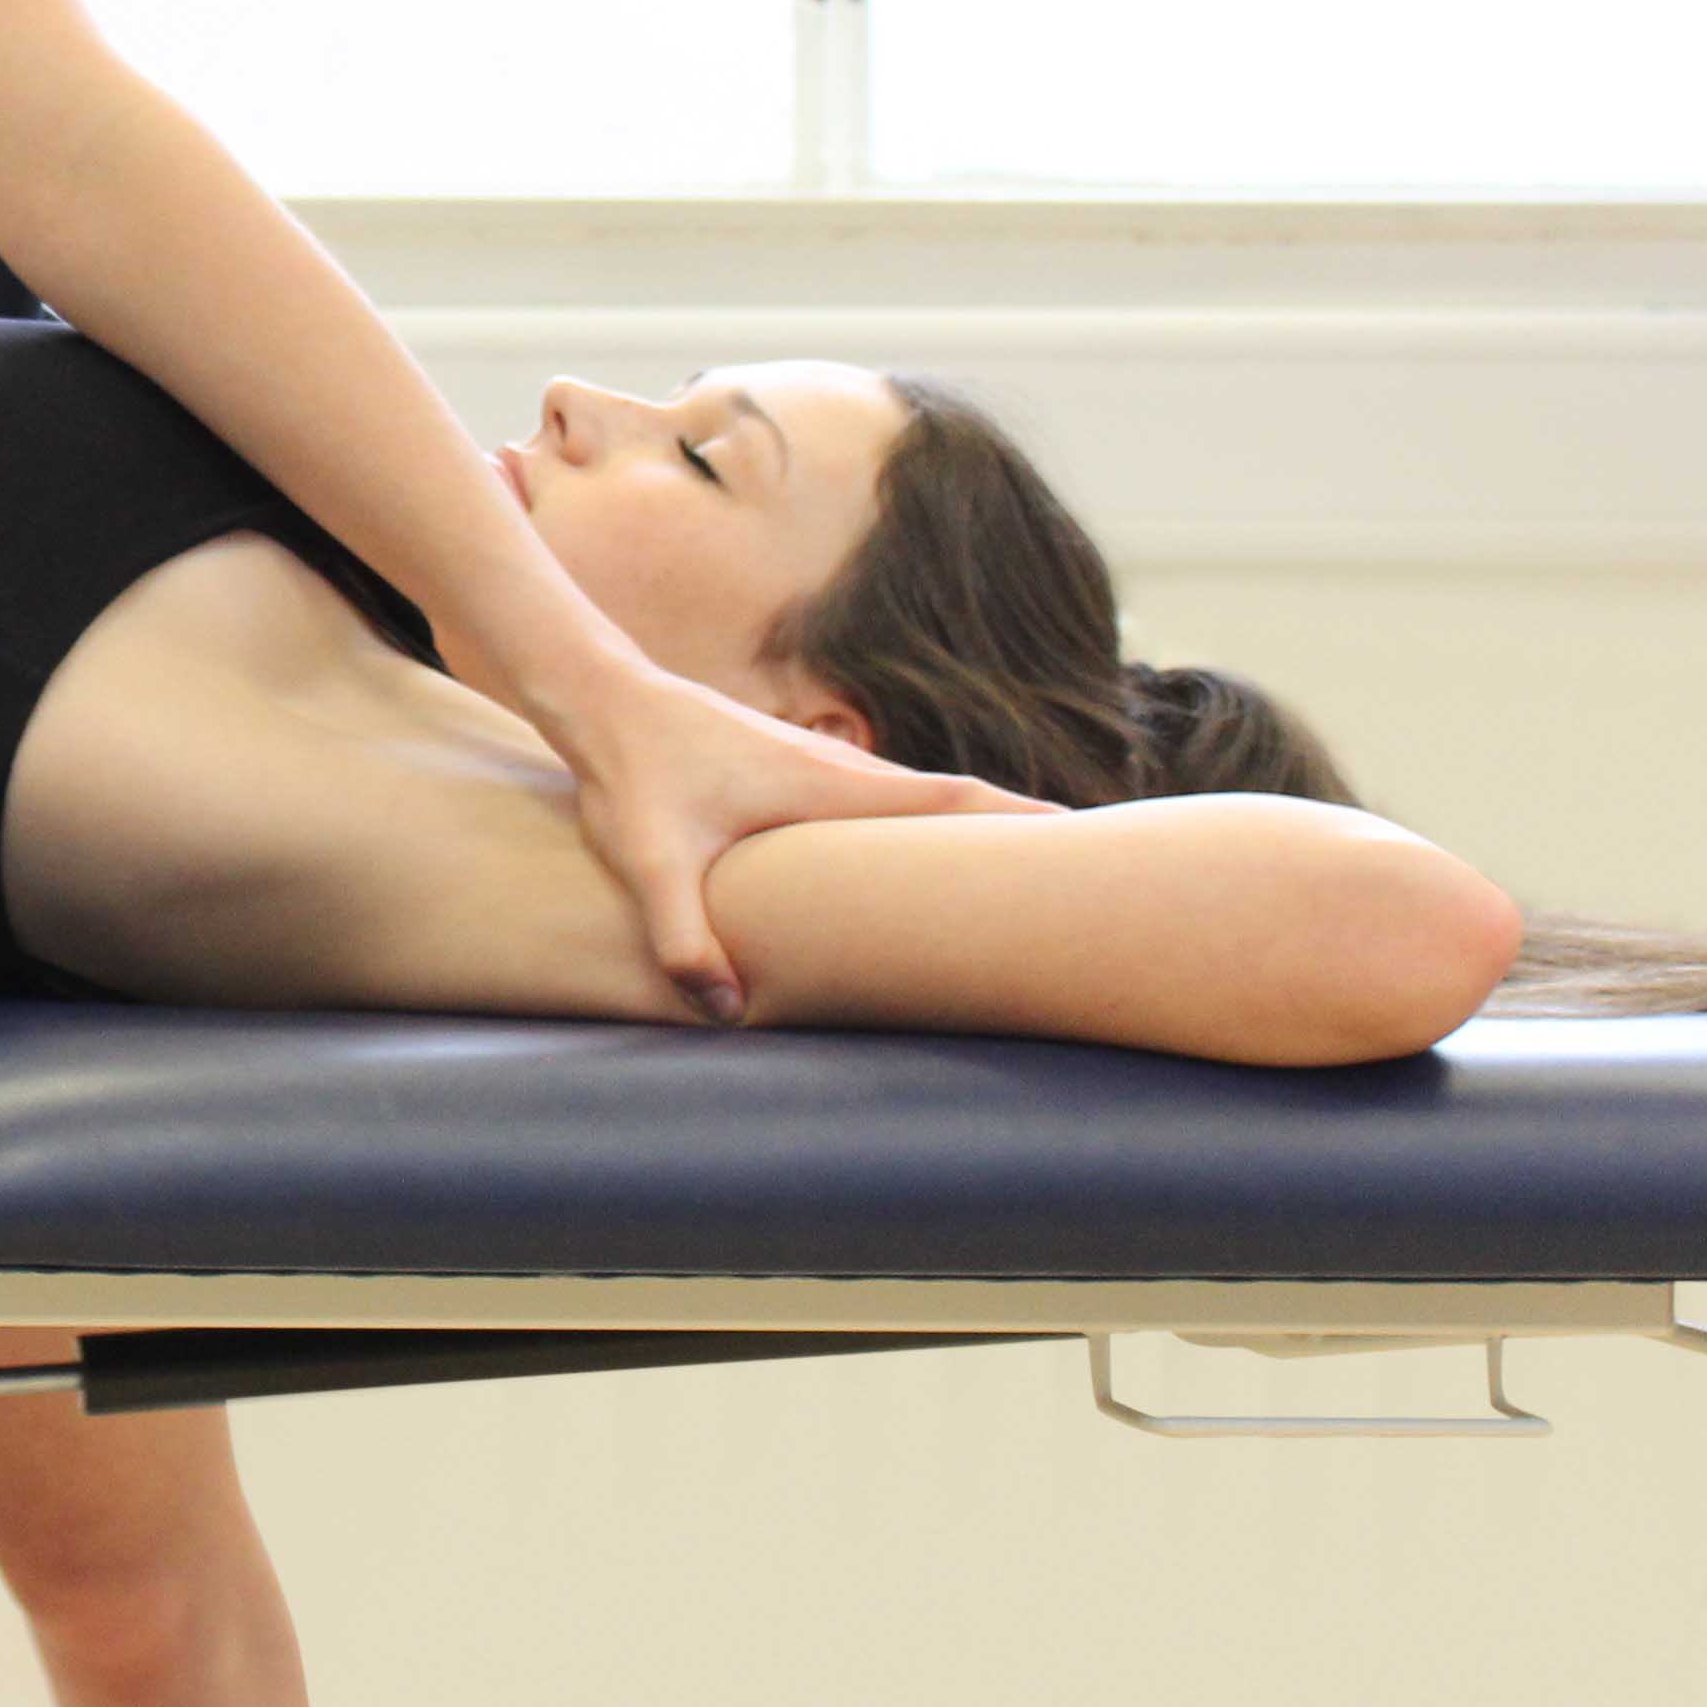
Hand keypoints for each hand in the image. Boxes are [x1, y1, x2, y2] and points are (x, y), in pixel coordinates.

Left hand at [546, 662, 1060, 1021]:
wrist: (601, 698)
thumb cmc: (632, 770)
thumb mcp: (649, 859)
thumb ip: (684, 936)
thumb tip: (724, 1009)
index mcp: (838, 785)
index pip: (963, 801)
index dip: (1033, 825)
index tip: (1106, 848)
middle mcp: (847, 771)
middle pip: (962, 805)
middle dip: (1025, 842)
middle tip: (1093, 887)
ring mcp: (824, 768)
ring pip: (922, 806)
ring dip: (972, 838)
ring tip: (1024, 892)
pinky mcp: (795, 774)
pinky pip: (882, 808)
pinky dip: (920, 833)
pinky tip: (916, 873)